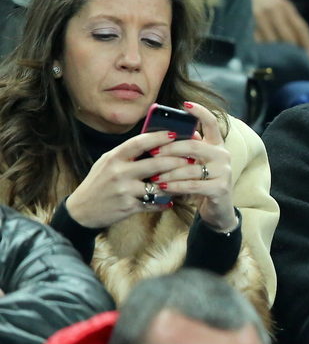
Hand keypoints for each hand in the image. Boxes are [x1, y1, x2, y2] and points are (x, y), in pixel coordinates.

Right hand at [65, 130, 191, 228]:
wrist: (81, 210)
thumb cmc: (98, 183)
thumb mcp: (107, 163)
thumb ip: (126, 154)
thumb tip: (152, 141)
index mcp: (114, 157)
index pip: (139, 142)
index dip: (158, 137)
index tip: (175, 133)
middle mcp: (119, 172)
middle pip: (155, 163)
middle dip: (176, 160)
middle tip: (191, 157)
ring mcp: (124, 190)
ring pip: (158, 185)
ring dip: (175, 183)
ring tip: (187, 179)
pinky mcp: (128, 207)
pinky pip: (153, 203)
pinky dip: (165, 203)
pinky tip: (172, 200)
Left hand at [149, 102, 237, 232]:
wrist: (217, 210)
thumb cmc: (200, 184)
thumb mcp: (194, 164)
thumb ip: (184, 151)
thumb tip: (159, 136)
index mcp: (216, 145)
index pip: (212, 123)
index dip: (200, 111)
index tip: (185, 104)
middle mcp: (223, 155)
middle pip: (194, 145)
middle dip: (170, 149)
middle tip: (152, 152)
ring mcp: (224, 171)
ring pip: (191, 168)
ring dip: (168, 172)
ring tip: (153, 177)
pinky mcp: (221, 188)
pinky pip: (193, 185)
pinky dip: (175, 187)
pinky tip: (162, 188)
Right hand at [251, 0, 308, 58]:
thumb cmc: (261, 0)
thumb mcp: (278, 4)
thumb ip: (290, 20)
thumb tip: (303, 45)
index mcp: (284, 5)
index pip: (300, 27)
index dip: (308, 43)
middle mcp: (272, 10)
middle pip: (288, 38)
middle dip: (294, 52)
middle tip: (296, 63)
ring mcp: (257, 17)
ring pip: (273, 43)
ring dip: (278, 55)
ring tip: (280, 62)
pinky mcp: (244, 24)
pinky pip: (257, 43)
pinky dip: (263, 52)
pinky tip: (265, 57)